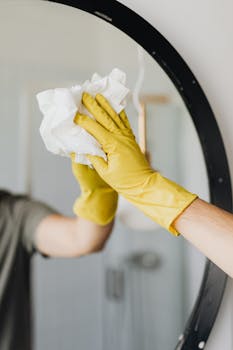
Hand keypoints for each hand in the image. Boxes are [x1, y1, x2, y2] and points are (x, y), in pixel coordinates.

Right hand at [74, 92, 196, 234]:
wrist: (144, 184)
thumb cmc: (124, 181)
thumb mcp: (105, 172)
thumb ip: (95, 158)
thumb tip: (85, 146)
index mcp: (112, 145)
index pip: (94, 128)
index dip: (82, 120)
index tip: (73, 113)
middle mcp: (120, 137)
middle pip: (104, 117)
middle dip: (93, 105)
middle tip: (84, 94)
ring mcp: (127, 136)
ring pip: (115, 116)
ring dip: (106, 105)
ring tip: (98, 95)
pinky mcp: (131, 138)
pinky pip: (124, 121)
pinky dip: (119, 112)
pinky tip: (115, 105)